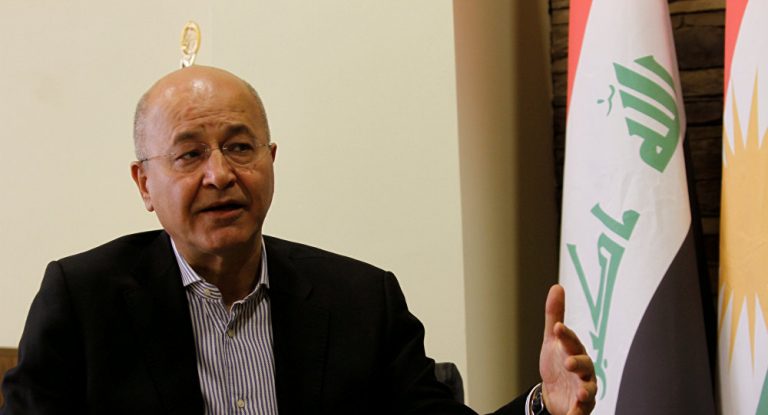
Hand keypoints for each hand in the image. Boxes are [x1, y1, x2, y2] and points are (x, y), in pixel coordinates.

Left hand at [539, 284, 596, 414]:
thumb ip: (554, 315)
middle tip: (568, 362)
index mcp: (576, 352)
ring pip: (590, 390)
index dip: (566, 335)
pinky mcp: (581, 407)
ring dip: (585, 391)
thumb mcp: (552, 340)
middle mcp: (584, 371)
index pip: (572, 342)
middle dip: (578, 363)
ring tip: (580, 393)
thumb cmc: (557, 364)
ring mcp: (584, 390)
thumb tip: (557, 287)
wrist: (554, 393)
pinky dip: (579, 412)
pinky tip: (574, 412)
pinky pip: (582, 411)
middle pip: (585, 366)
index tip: (557, 328)